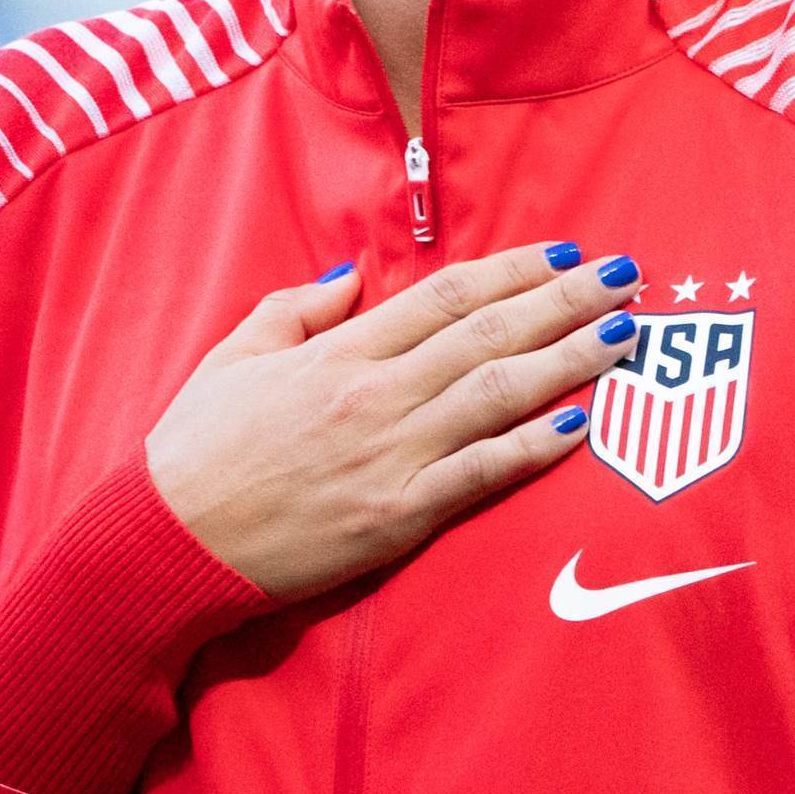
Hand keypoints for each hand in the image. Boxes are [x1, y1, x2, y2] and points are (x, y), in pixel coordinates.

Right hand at [144, 243, 642, 600]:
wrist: (167, 541)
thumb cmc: (195, 451)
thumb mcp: (234, 357)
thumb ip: (297, 309)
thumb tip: (351, 275)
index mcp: (339, 352)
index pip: (446, 296)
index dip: (513, 270)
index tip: (564, 252)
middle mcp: (375, 394)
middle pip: (490, 333)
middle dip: (565, 300)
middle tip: (627, 276)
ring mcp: (390, 454)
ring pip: (499, 394)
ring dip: (570, 359)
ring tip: (624, 334)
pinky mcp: (397, 515)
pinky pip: (480, 474)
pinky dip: (532, 447)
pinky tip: (579, 424)